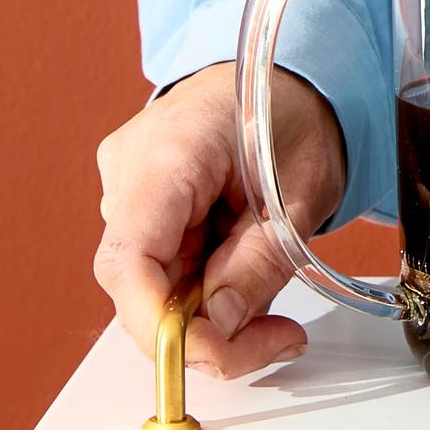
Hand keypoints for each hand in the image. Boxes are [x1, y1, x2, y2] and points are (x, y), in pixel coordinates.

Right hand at [93, 61, 347, 378]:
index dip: (156, 323)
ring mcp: (126, 185)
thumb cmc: (294, 114)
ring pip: (149, 283)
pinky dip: (201, 290)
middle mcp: (130, 168)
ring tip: (272, 303)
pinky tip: (242, 275)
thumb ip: (261, 260)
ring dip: (208, 312)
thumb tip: (218, 327)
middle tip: (275, 339)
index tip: (207, 353)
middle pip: (138, 283)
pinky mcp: (137, 203)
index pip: (129, 258)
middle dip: (203, 330)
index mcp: (170, 151)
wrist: (283, 76)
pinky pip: (158, 266)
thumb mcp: (303, 190)